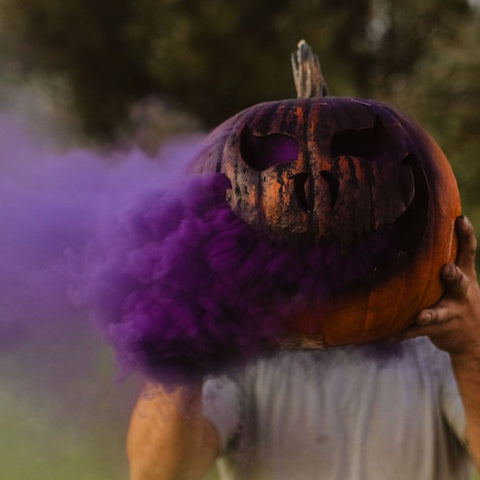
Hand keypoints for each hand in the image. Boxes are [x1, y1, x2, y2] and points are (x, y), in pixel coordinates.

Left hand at [395, 216, 479, 360]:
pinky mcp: (439, 330)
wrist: (473, 339)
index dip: (465, 235)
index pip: (467, 252)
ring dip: (429, 314)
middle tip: (446, 269)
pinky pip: (418, 332)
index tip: (459, 219)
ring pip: (440, 313)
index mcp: (465, 274)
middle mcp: (461, 294)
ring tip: (420, 316)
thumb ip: (437, 259)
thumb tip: (400, 242)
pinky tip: (388, 336)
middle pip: (459, 282)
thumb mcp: (458, 276)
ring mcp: (452, 314)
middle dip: (453, 276)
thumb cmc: (456, 296)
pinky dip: (403, 333)